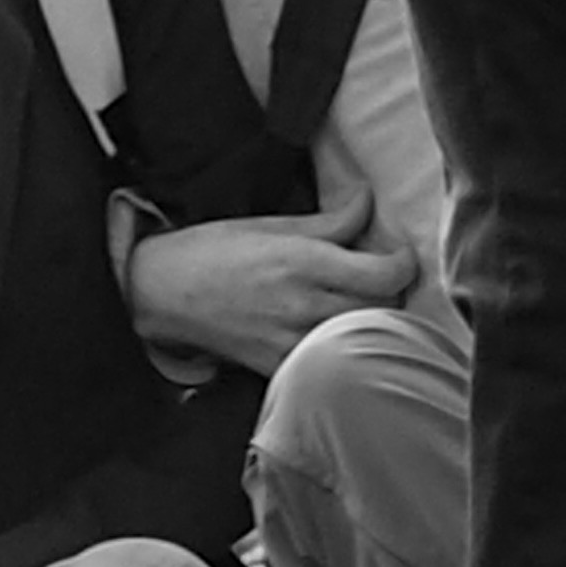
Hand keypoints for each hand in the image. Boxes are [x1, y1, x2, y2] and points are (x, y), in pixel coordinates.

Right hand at [122, 184, 419, 376]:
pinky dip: (341, 347)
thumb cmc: (211, 251)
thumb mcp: (270, 224)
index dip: (404, 263)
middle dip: (390, 291)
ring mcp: (294, 341)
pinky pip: (332, 362)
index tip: (398, 255)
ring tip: (357, 304)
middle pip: (384, 308)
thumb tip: (366, 200)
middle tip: (378, 277)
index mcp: (303, 262)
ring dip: (371, 320)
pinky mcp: (281, 367)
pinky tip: (331, 331)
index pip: (386, 274)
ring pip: (364, 338)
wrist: (161, 291)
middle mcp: (304, 304)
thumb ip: (329, 220)